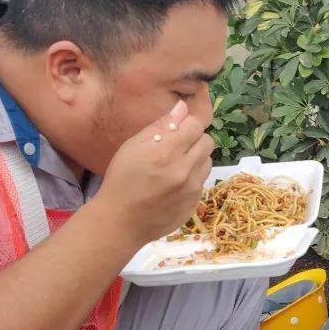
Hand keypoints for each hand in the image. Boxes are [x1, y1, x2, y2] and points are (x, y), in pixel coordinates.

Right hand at [96, 100, 214, 246]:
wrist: (120, 221)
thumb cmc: (122, 179)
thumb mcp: (133, 147)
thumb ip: (161, 126)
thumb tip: (182, 107)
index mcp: (166, 152)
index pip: (195, 125)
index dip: (185, 125)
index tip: (175, 132)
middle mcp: (184, 171)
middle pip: (207, 142)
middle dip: (194, 140)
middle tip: (176, 148)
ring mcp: (192, 190)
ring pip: (208, 161)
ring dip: (196, 159)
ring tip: (175, 166)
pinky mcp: (194, 204)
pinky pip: (202, 182)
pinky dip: (192, 179)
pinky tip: (174, 185)